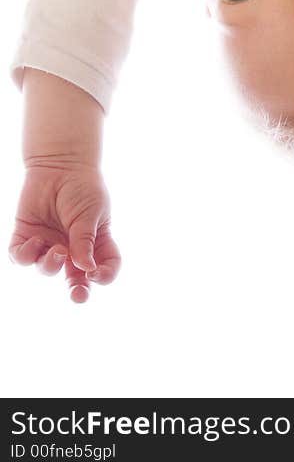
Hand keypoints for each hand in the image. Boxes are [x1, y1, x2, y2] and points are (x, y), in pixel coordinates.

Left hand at [8, 165, 120, 302]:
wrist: (58, 166)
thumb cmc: (82, 187)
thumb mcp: (91, 213)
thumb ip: (86, 241)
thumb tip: (85, 269)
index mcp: (96, 241)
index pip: (105, 266)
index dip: (104, 275)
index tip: (96, 274)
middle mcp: (73, 247)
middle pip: (76, 278)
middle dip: (77, 291)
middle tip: (78, 295)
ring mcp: (50, 243)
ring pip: (46, 269)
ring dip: (50, 266)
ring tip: (56, 250)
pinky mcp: (27, 237)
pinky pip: (22, 258)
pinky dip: (27, 255)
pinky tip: (35, 241)